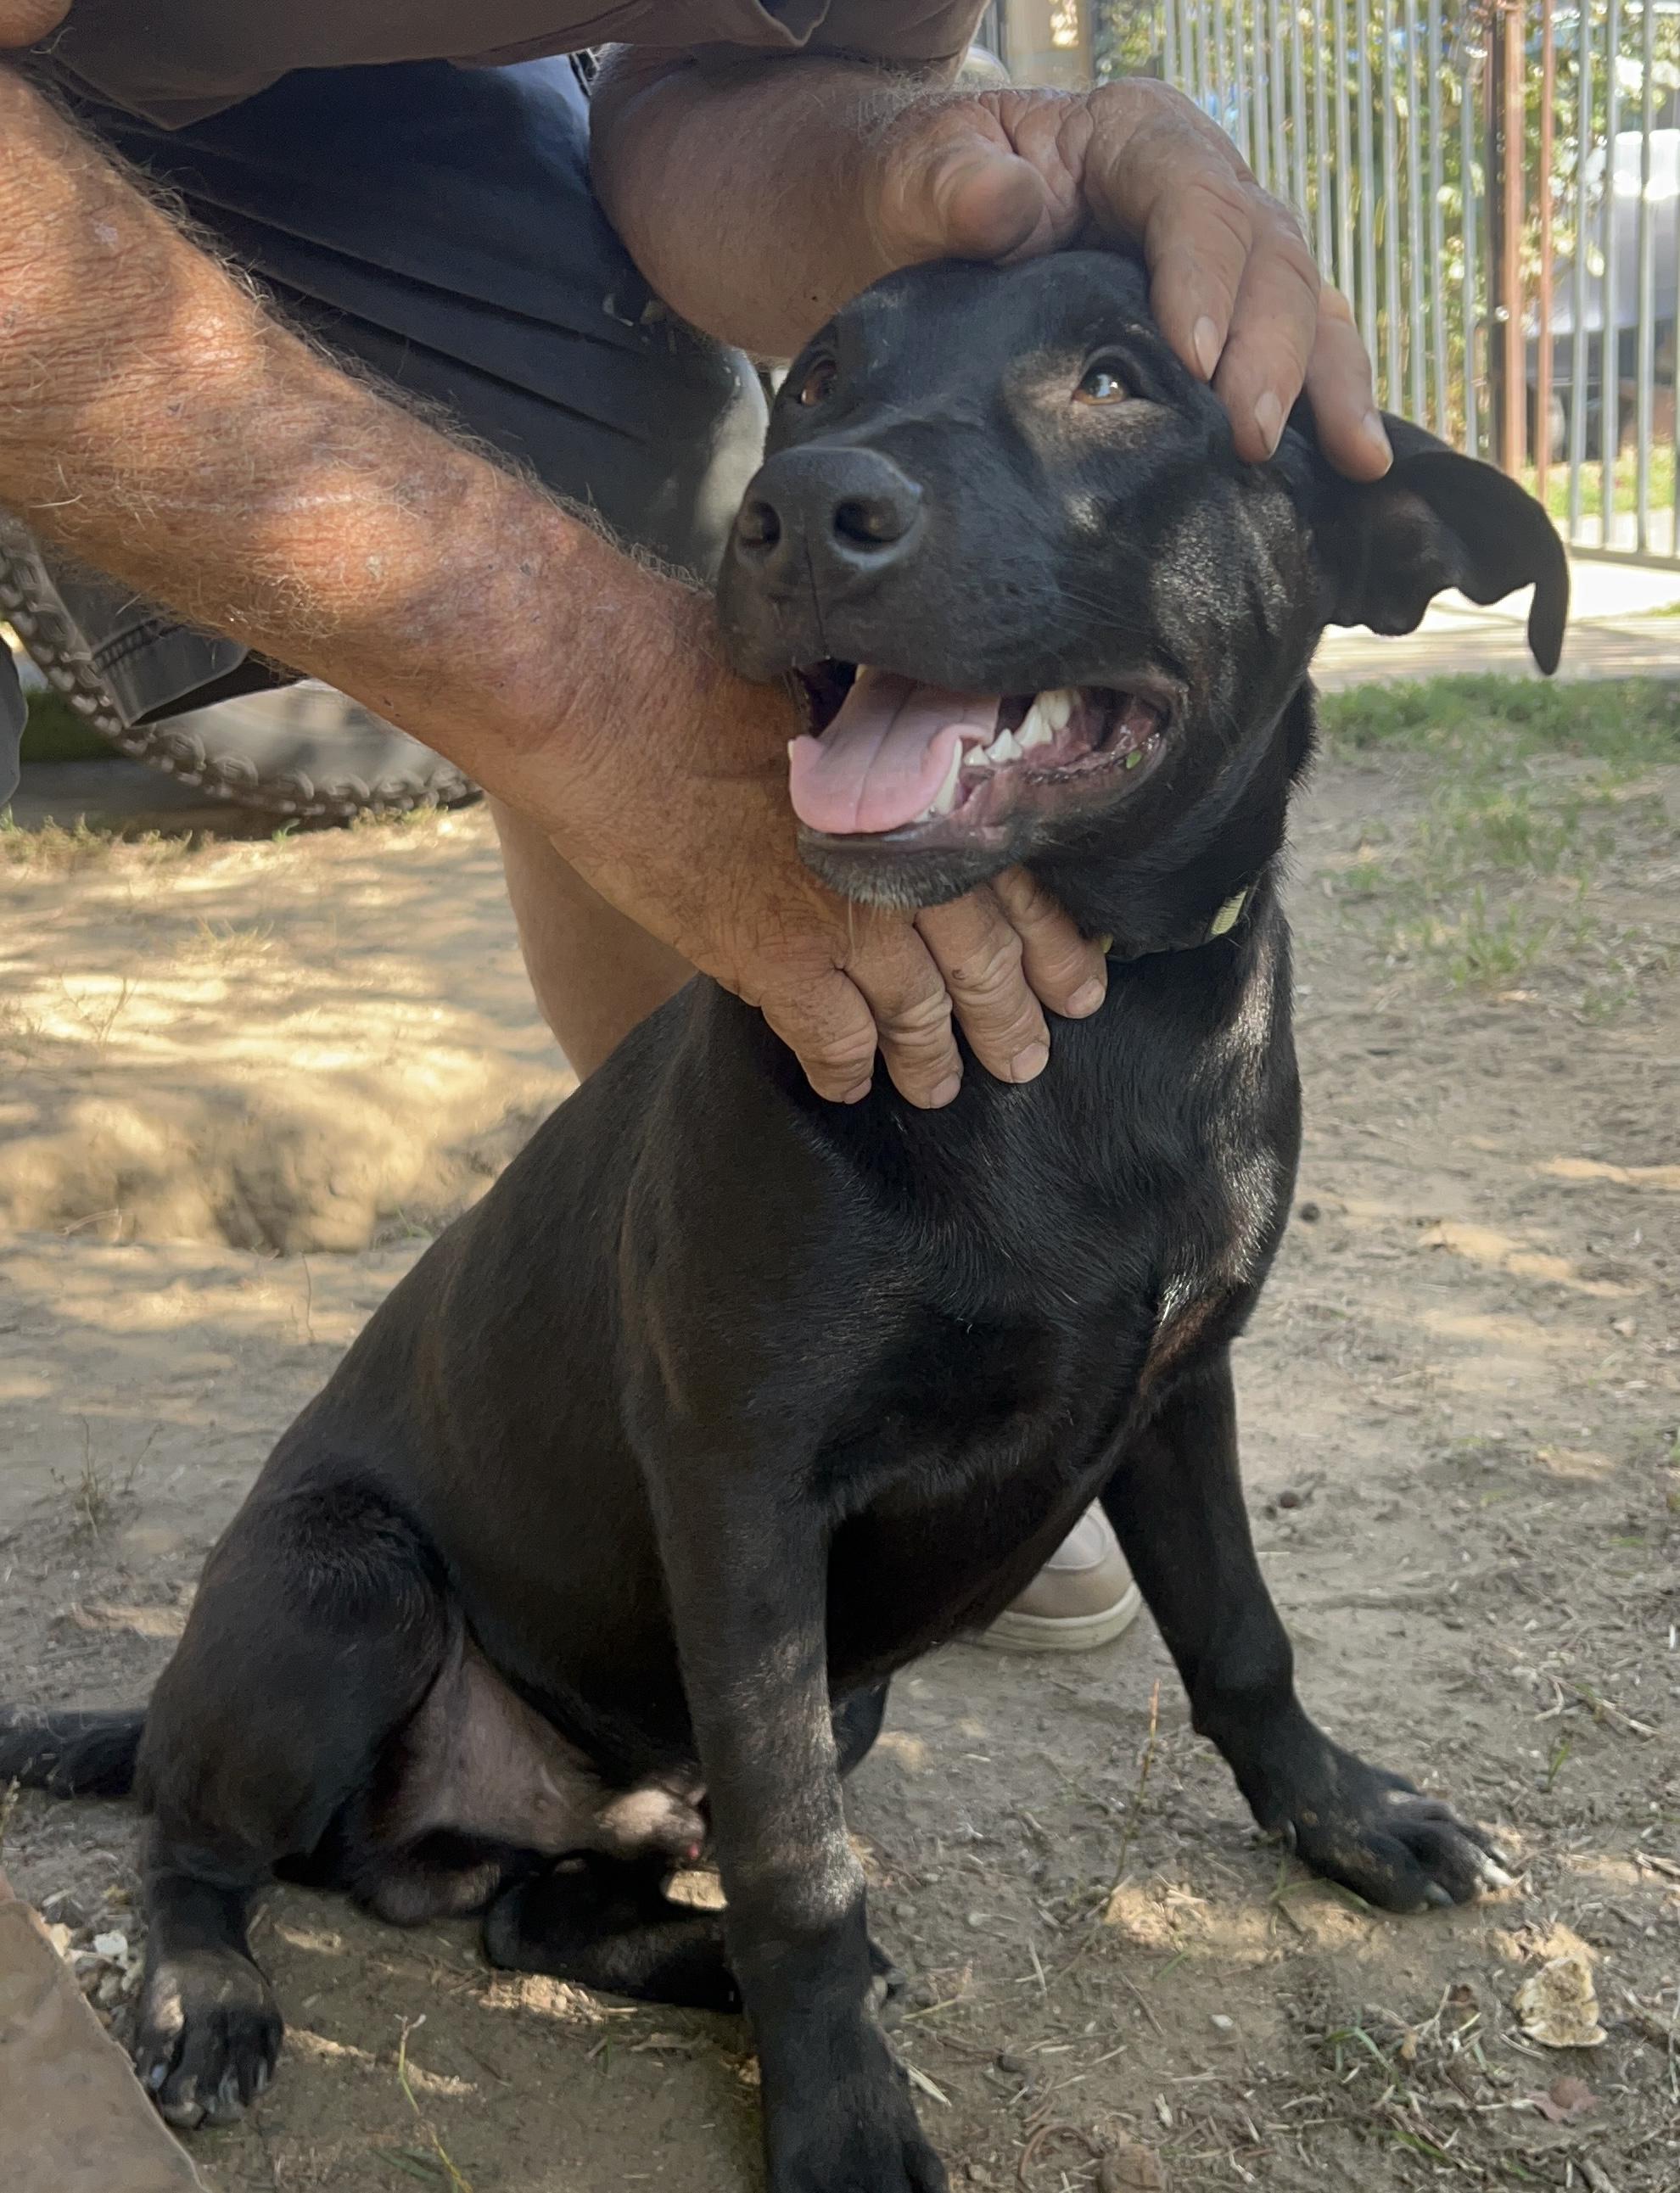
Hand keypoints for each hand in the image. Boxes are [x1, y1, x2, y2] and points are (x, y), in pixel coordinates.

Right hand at [534, 589, 1106, 1107]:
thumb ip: (883, 751)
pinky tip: (848, 1088)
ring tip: (941, 1089)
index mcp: (926, 790)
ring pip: (916, 1016)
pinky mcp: (772, 958)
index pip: (1020, 885)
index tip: (1080, 985)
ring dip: (931, 1060)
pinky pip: (831, 1041)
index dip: (1054, 947)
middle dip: (1010, 1022)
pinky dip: (844, 1072)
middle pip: (983, 966)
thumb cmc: (702, 663)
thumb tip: (905, 780)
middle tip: (1027, 1062)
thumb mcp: (832, 687)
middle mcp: (903, 862)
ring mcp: (843, 917)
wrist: (604, 695)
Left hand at [861, 79, 1390, 478]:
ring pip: (1306, 304)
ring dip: (1330, 384)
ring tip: (1354, 459)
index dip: (1205, 276)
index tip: (1196, 360)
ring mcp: (1225, 258)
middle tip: (1251, 437)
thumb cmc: (923, 194)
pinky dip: (1329, 405)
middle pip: (1269, 255)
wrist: (919, 227)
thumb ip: (952, 185)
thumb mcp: (916, 175)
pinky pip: (1299, 353)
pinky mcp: (1230, 320)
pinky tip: (1355, 468)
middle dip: (1273, 350)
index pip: (1194, 197)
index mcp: (1138, 138)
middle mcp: (1202, 189)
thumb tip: (1005, 204)